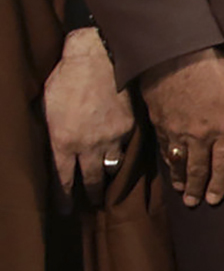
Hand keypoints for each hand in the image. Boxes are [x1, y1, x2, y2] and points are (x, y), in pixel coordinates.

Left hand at [45, 28, 132, 202]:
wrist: (98, 59)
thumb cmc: (65, 79)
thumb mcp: (46, 107)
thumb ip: (51, 133)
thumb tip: (53, 148)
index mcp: (63, 142)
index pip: (63, 180)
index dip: (63, 198)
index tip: (65, 211)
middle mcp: (88, 146)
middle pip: (92, 180)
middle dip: (91, 193)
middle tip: (91, 203)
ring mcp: (112, 138)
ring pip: (112, 166)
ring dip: (108, 172)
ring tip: (107, 176)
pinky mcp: (130, 128)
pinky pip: (125, 146)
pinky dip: (121, 149)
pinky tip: (118, 148)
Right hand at [140, 47, 223, 207]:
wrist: (177, 56)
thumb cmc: (217, 71)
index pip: (223, 166)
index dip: (219, 185)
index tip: (214, 200)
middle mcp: (199, 137)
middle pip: (198, 170)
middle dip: (196, 189)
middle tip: (194, 204)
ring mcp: (177, 131)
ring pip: (178, 162)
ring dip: (179, 179)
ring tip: (180, 192)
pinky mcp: (160, 122)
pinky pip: (164, 148)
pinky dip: (167, 160)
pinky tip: (170, 166)